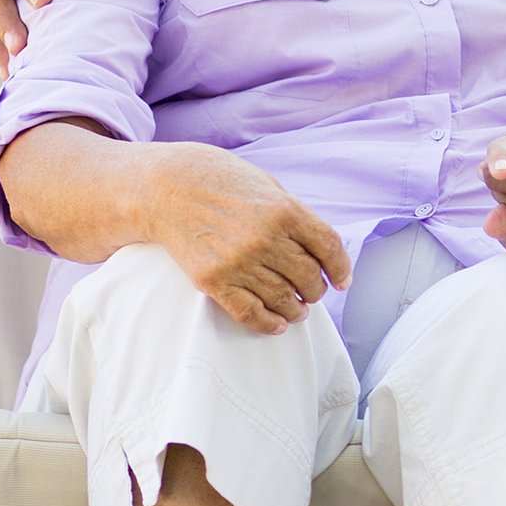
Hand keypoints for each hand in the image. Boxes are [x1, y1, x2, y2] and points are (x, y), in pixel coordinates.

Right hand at [146, 144, 351, 334]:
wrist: (164, 187)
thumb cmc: (218, 181)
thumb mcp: (266, 184)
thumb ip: (294, 214)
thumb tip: (320, 248)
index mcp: (284, 210)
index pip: (329, 248)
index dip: (341, 269)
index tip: (342, 281)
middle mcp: (265, 239)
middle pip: (309, 278)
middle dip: (315, 290)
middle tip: (312, 291)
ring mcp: (238, 262)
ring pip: (283, 300)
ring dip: (296, 310)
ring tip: (297, 310)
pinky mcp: (213, 281)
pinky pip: (250, 313)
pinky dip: (269, 324)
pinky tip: (277, 323)